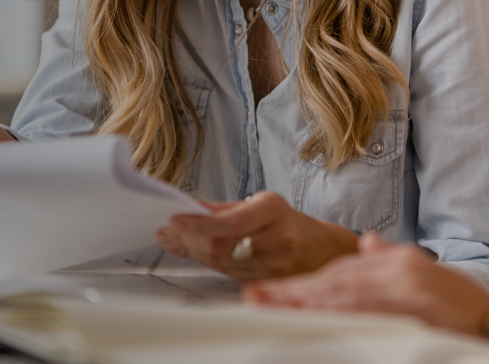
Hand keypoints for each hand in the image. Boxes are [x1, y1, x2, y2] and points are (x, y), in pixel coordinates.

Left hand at [155, 191, 358, 281]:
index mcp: (274, 212)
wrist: (321, 250)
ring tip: (174, 238)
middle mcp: (277, 240)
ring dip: (192, 251)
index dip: (200, 224)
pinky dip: (206, 261)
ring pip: (221, 262)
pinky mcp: (265, 283)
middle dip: (189, 239)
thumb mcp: (261, 204)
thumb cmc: (286, 222)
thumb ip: (224, 209)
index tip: (174, 219)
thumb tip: (189, 210)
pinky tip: (193, 251)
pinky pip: (227, 273)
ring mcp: (273, 266)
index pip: (232, 222)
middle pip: (222, 246)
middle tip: (167, 231)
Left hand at [242, 233, 488, 336]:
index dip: (304, 282)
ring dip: (308, 302)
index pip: (341, 271)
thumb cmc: (462, 308)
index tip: (273, 291)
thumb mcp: (425, 274)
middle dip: (294, 291)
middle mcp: (400, 270)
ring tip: (275, 307)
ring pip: (345, 295)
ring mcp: (408, 289)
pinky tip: (317, 318)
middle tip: (258, 297)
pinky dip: (340, 314)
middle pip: (335, 281)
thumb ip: (390, 258)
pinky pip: (368, 313)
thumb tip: (364, 242)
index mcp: (398, 263)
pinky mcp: (417, 309)